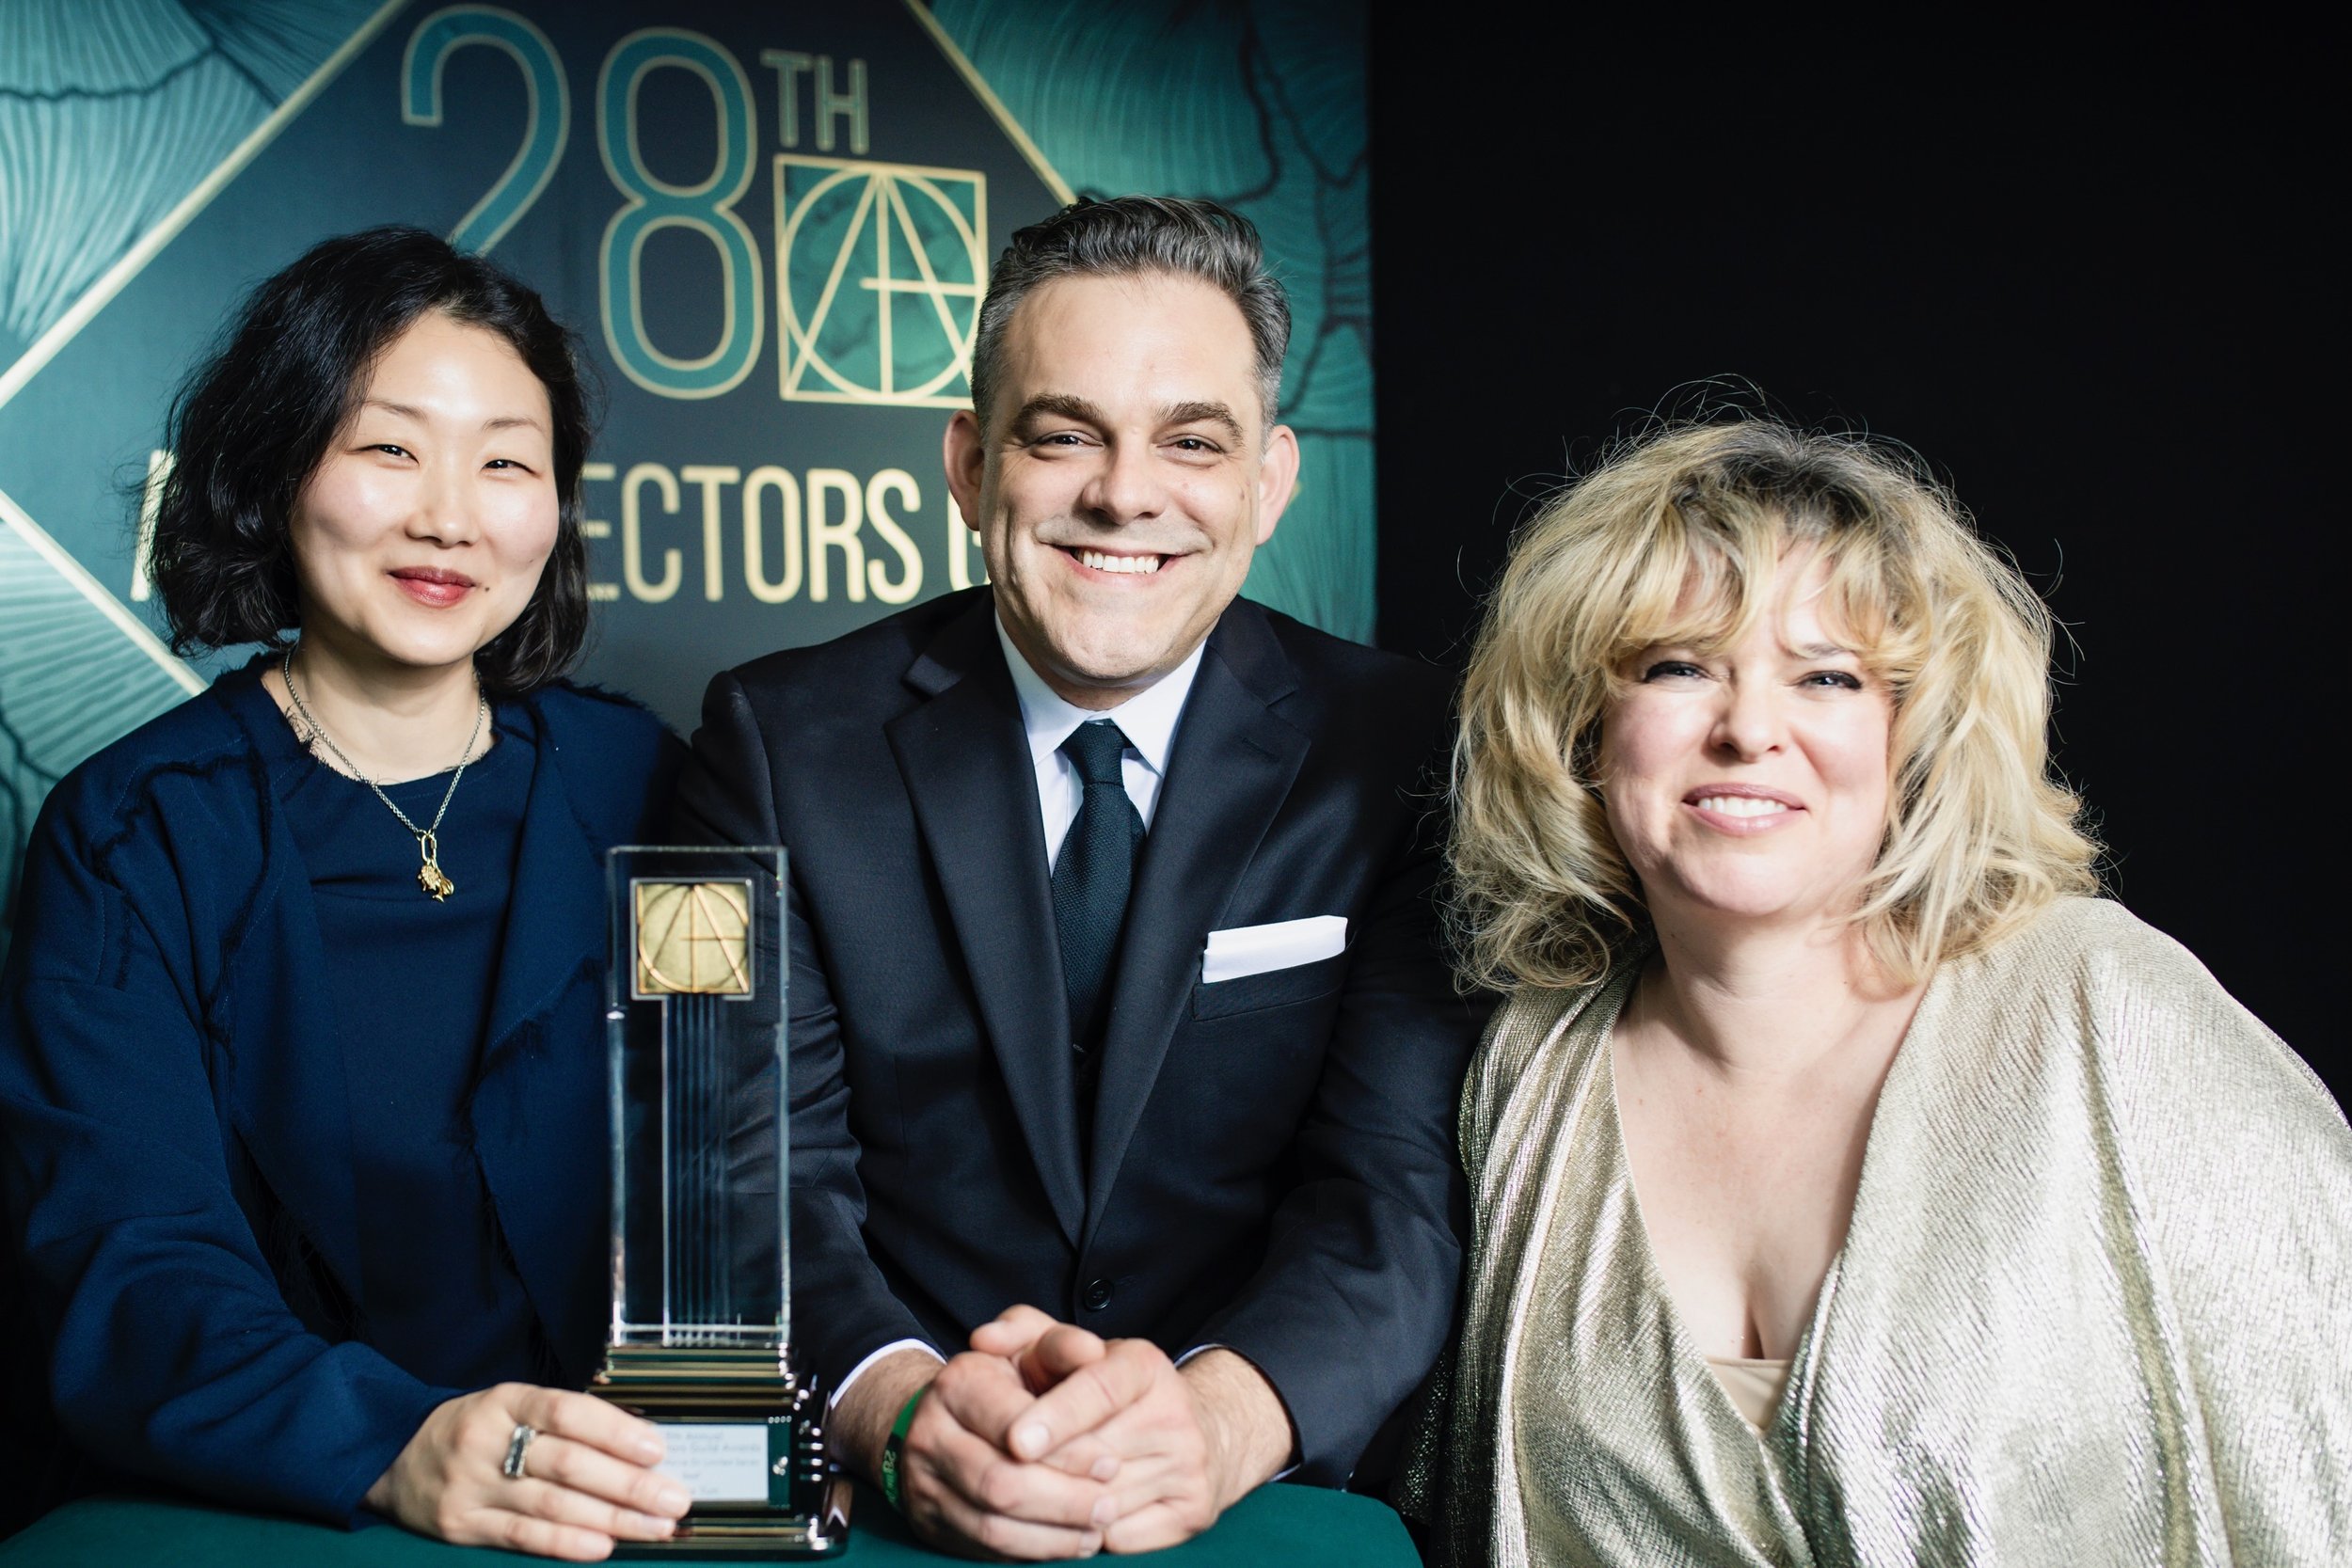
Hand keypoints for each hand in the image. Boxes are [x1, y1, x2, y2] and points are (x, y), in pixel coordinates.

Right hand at [364, 1383, 687, 1560]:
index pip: (567, 1412)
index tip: (658, 1450)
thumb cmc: (475, 1430)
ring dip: (611, 1518)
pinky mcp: (461, 1525)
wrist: (393, 1457)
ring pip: (551, 1504)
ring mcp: (472, 1486)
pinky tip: (603, 1546)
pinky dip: (566, 1543)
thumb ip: (564, 1423)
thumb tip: (639, 1446)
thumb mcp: (510, 1408)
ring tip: (655, 1527)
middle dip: (628, 1484)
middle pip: (567, 1463)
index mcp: (506, 1401)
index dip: (615, 1431)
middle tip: (674, 1498)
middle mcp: (487, 1440)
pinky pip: (522, 1536)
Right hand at [903, 1349, 1123, 1557]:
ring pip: (993, 1526)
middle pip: (1001, 1484)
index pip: (1015, 1426)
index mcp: (957, 1384)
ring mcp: (924, 1484)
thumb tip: (1092, 1352)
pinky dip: (1034, 1551)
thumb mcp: (1032, 1347)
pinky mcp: (932, 1523)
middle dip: (1064, 1501)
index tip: (1110, 1462)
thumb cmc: (1005, 1381)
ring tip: (1097, 1527)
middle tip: (1109, 1505)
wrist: (941, 1416)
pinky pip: (985, 1549)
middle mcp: (931, 1434)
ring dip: (1054, 1535)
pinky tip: (1070, 1542)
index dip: (1068, 1450)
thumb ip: (1063, 1345)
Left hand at [977, 1338, 1293, 1553]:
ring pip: (1104, 1502)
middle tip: (1006, 1477)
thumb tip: (984, 1340)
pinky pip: (1123, 1539)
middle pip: (1096, 1456)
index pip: (1099, 1389)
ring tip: (1038, 1495)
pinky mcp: (1194, 1510)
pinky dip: (1090, 1537)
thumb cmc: (1104, 1391)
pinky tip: (1075, 1520)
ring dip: (1061, 1510)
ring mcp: (1189, 1464)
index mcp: (1144, 1365)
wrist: (1193, 1432)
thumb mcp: (1068, 1351)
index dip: (1056, 1416)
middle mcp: (1175, 1412)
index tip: (1015, 1442)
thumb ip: (1022, 1333)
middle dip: (1045, 1471)